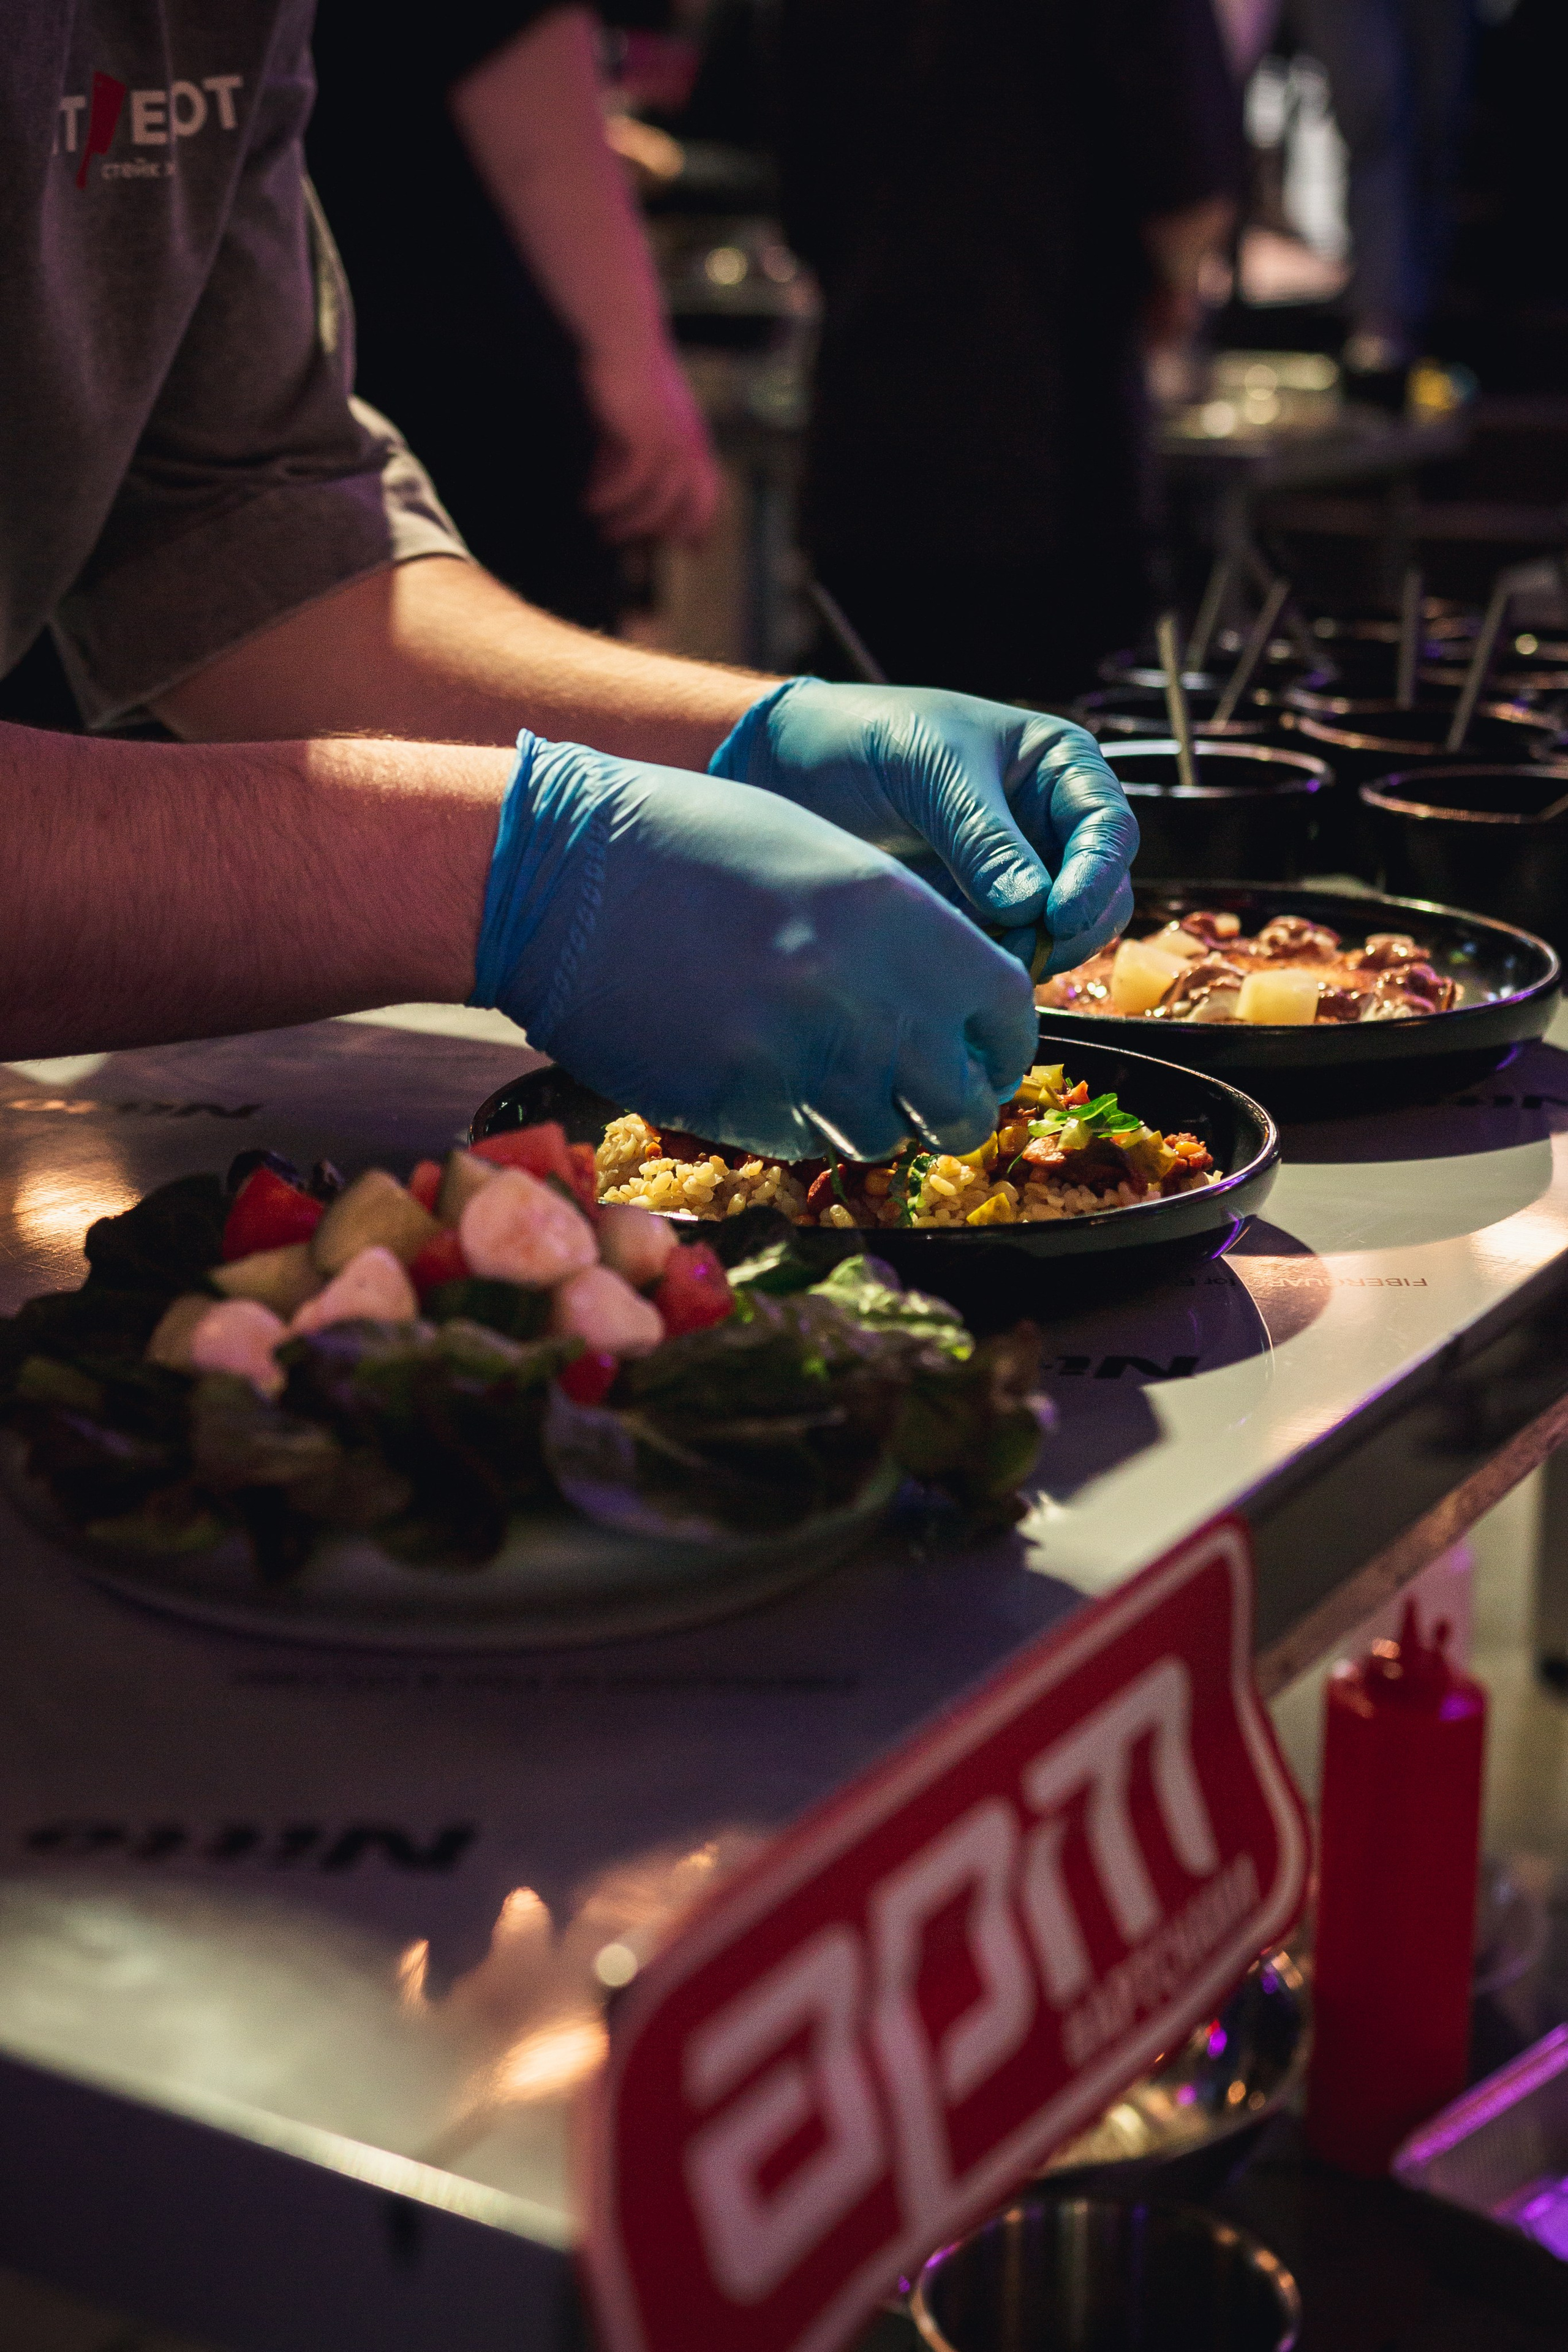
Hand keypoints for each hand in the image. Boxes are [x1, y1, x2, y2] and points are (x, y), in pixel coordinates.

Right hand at [470, 734, 1036, 1161]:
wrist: (559, 874)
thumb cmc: (687, 845)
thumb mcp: (822, 859)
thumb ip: (904, 936)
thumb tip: (954, 1007)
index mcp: (896, 916)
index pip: (1008, 1013)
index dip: (1003, 1043)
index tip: (982, 1048)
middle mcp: (862, 996)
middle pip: (962, 1104)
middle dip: (952, 1104)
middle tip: (923, 1087)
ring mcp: (795, 1061)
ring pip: (884, 1138)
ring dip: (873, 1118)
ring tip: (831, 1071)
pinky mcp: (733, 1108)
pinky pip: (807, 1148)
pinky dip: (808, 1129)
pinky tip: (773, 1078)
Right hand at [581, 345, 720, 545]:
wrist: (621, 341)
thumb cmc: (625, 377)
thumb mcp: (634, 424)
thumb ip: (630, 453)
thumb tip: (611, 486)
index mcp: (693, 441)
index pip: (707, 493)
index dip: (700, 524)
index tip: (689, 550)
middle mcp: (688, 445)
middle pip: (686, 507)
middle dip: (656, 530)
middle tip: (618, 539)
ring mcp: (669, 442)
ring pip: (655, 500)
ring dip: (626, 519)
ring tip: (599, 524)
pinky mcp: (645, 436)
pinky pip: (630, 483)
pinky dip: (609, 497)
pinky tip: (589, 501)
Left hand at [709, 680, 1137, 975]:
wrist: (791, 765)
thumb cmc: (867, 739)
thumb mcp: (929, 770)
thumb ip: (983, 837)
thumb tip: (1033, 909)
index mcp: (1058, 766)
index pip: (1109, 830)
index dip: (1095, 878)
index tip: (1058, 916)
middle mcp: (1049, 823)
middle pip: (1100, 893)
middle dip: (1067, 928)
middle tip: (1014, 951)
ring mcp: (1016, 873)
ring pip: (1059, 934)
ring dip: (1030, 954)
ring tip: (976, 957)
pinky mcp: (977, 915)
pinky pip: (1008, 952)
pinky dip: (993, 965)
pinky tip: (954, 964)